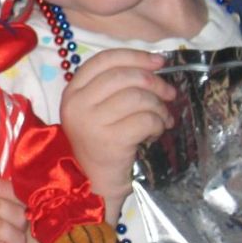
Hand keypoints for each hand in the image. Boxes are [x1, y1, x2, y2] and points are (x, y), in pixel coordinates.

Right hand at [58, 50, 174, 207]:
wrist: (94, 185)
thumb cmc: (100, 144)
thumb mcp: (97, 110)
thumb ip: (114, 86)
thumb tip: (154, 65)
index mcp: (72, 92)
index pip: (103, 60)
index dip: (134, 56)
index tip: (158, 62)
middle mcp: (77, 104)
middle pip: (123, 76)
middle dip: (153, 81)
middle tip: (169, 93)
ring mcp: (91, 123)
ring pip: (137, 97)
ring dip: (158, 106)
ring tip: (164, 118)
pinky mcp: (110, 141)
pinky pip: (145, 120)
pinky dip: (158, 124)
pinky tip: (157, 132)